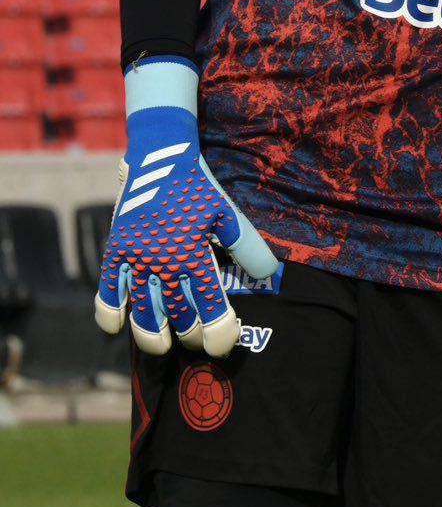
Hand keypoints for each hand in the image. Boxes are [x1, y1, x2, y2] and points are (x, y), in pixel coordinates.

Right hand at [93, 58, 278, 356]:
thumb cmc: (198, 188)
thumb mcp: (227, 214)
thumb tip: (269, 275)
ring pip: (142, 312)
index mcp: (194, 254)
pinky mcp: (115, 253)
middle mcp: (163, 262)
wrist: (159, 159)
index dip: (218, 331)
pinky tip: (116, 327)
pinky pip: (107, 292)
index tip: (224, 347)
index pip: (209, 306)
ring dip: (152, 335)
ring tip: (162, 346)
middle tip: (199, 342)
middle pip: (176, 315)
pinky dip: (109, 313)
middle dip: (190, 334)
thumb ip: (247, 246)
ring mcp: (135, 260)